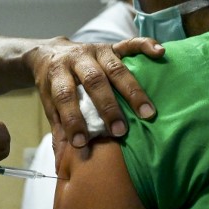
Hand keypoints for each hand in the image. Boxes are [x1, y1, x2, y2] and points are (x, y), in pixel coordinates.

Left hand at [28, 37, 162, 160]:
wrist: (49, 53)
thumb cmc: (53, 85)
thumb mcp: (50, 104)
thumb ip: (59, 129)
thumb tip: (62, 164)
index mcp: (58, 73)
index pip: (64, 95)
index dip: (72, 118)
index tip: (81, 142)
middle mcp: (77, 59)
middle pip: (94, 80)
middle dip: (108, 106)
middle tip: (120, 130)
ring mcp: (96, 50)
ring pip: (116, 68)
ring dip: (133, 91)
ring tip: (148, 113)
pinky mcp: (111, 46)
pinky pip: (130, 44)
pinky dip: (146, 45)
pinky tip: (160, 53)